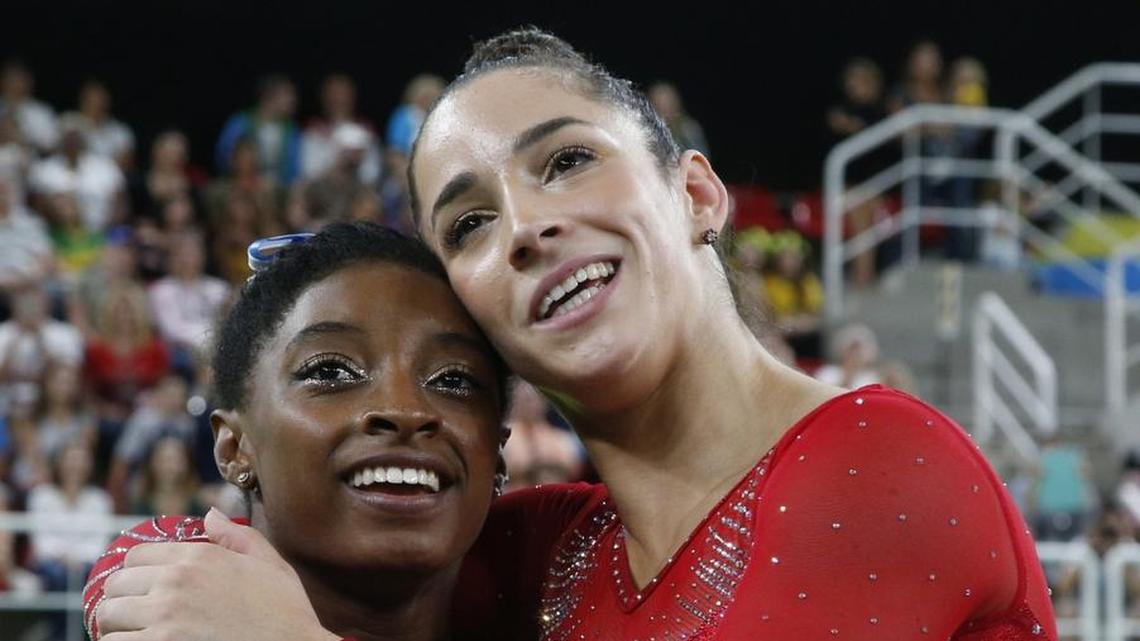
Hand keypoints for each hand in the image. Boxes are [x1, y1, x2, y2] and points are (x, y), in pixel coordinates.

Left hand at [97, 509, 340, 640]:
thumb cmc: (286, 612)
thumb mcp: (269, 564)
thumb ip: (236, 536)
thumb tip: (210, 515)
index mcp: (198, 557)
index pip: (135, 557)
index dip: (136, 573)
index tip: (143, 588)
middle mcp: (174, 583)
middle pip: (115, 587)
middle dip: (123, 601)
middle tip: (136, 616)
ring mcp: (164, 619)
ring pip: (108, 619)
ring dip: (119, 628)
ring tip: (136, 635)